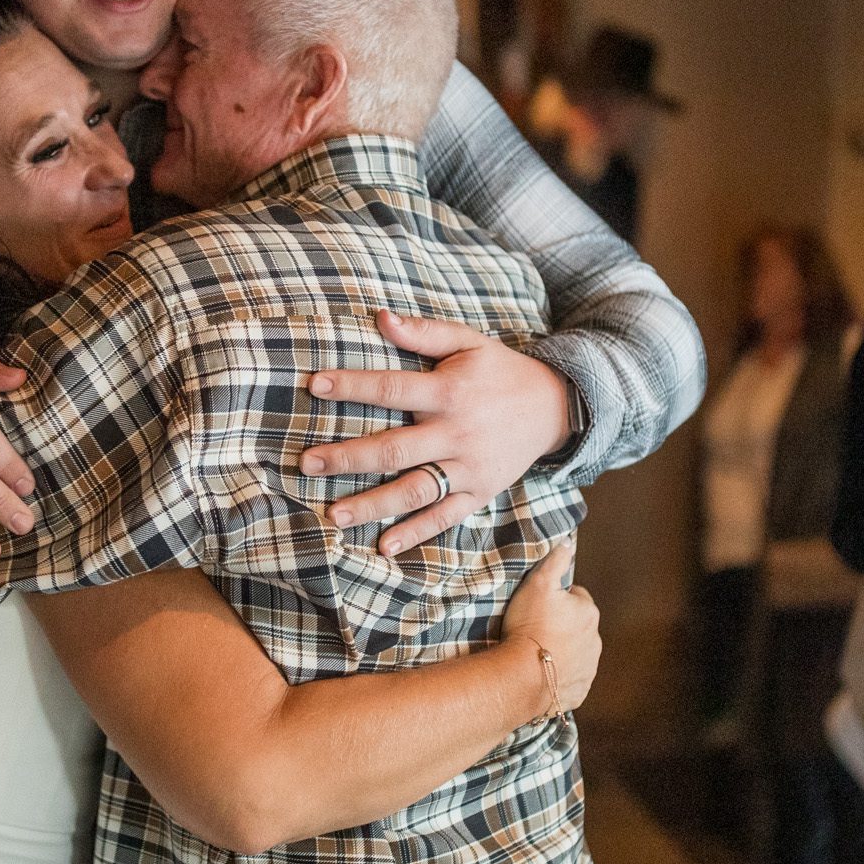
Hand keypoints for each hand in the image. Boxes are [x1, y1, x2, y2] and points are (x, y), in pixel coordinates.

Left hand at [302, 310, 573, 555]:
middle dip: (349, 458)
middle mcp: (457, 434)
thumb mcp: (469, 341)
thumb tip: (380, 316)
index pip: (392, 389)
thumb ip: (425, 332)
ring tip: (333, 514)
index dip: (353, 386)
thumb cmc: (500, 371)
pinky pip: (444, 517)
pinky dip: (415, 534)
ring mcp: (468, 468)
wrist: (556, 408)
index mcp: (450, 392)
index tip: (314, 386)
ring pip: (415, 490)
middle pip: (395, 449)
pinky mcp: (479, 493)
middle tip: (307, 462)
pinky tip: (383, 546)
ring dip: (373, 505)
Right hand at [502, 540, 599, 716]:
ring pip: (577, 651)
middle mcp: (595, 639)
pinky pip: (571, 676)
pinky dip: (560, 673)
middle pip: (578, 625)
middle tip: (535, 626)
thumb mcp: (538, 584)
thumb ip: (555, 561)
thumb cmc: (530, 626)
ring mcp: (589, 667)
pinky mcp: (580, 689)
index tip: (540, 605)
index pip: (576, 597)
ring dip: (562, 649)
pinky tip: (541, 670)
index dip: (557, 599)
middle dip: (562, 625)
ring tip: (536, 650)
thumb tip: (567, 542)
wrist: (525, 675)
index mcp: (588, 612)